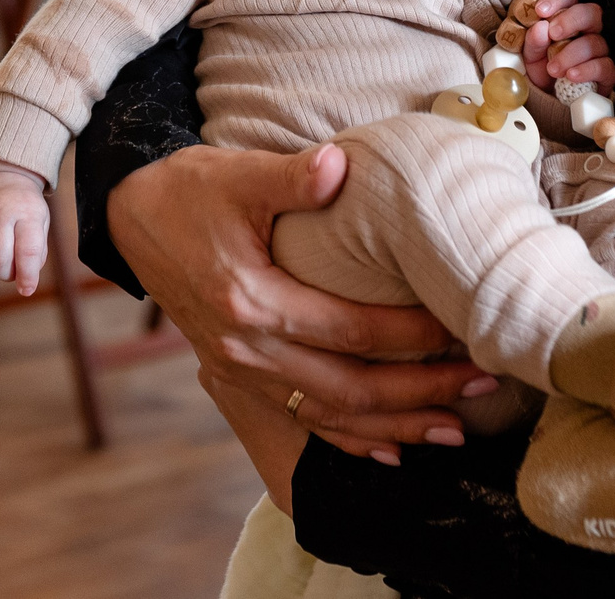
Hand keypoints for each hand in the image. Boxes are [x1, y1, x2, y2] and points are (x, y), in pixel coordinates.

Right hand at [0, 158, 50, 294]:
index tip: (26, 290)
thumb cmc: (24, 208)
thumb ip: (36, 253)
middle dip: (5, 275)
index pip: (27, 250)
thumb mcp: (41, 223)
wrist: (3, 176)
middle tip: (9, 271)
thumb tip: (25, 285)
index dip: (27, 276)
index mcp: (27, 212)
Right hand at [107, 142, 497, 463]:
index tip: (464, 327)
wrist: (131, 219)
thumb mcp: (237, 173)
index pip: (350, 331)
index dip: (412, 336)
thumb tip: (341, 165)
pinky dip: (349, 438)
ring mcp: (241, 369)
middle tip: (484, 384)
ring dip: (395, 424)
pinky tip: (391, 448)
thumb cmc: (189, 191)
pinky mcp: (239, 374)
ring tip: (455, 428)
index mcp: (250, 300)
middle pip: (349, 388)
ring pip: (330, 414)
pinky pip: (302, 417)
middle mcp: (246, 349)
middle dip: (421, 392)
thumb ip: (293, 177)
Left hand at [519, 0, 613, 89]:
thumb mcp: (530, 55)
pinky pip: (604, 66)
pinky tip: (571, 76)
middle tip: (553, 33)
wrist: (550, 100)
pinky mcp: (606, 73)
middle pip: (590, 12)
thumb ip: (532, 41)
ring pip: (595, 42)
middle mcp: (586, 31)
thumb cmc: (542, 71)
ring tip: (553, 68)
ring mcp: (599, 51)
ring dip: (571, 54)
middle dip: (570, 20)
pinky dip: (586, 70)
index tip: (540, 10)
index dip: (557, 0)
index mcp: (566, 20)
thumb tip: (540, 27)